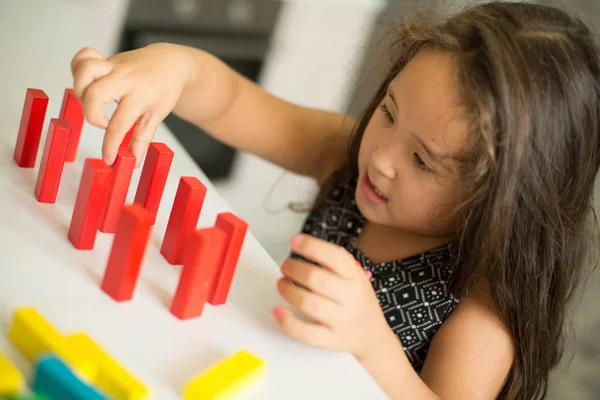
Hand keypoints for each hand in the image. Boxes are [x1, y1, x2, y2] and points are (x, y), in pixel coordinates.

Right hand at [70, 43, 190, 165]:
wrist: (171, 62)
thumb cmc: (165, 88)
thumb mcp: (157, 115)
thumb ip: (142, 138)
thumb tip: (133, 160)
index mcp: (139, 95)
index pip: (119, 124)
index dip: (110, 145)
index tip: (108, 158)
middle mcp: (124, 78)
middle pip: (94, 94)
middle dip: (92, 115)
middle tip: (104, 123)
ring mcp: (113, 66)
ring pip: (85, 70)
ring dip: (80, 90)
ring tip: (92, 103)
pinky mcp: (106, 59)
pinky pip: (83, 56)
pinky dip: (77, 68)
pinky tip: (87, 83)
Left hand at [274, 234, 389, 358]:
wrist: (373, 337)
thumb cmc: (358, 302)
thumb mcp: (357, 278)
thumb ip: (337, 263)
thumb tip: (307, 246)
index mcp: (356, 278)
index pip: (334, 257)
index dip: (312, 246)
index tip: (294, 241)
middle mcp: (351, 298)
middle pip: (316, 279)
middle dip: (294, 268)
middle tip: (285, 266)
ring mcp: (341, 320)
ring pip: (308, 303)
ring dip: (288, 290)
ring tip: (281, 283)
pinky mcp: (331, 340)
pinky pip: (306, 333)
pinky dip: (288, 321)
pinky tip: (278, 310)